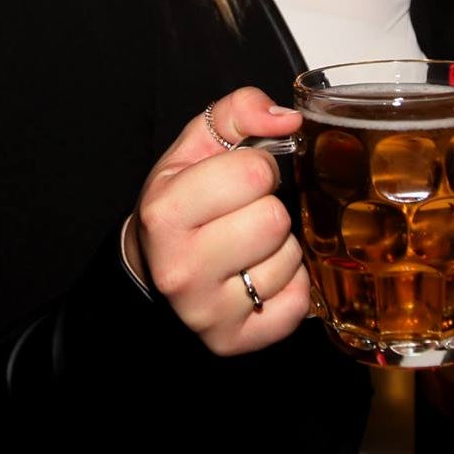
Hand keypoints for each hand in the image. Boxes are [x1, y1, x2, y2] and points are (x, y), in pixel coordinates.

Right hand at [129, 87, 306, 354]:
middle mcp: (180, 269)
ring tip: (250, 247)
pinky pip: (298, 301)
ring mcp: (206, 312)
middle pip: (274, 220)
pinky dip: (290, 285)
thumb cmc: (182, 204)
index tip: (240, 180)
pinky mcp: (234, 342)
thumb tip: (287, 119)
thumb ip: (239, 112)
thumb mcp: (196, 146)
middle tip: (245, 215)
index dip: (256, 169)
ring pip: (289, 259)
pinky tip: (260, 276)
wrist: (155, 269)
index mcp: (166, 213)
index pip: (252, 173)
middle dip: (269, 208)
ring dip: (280, 247)